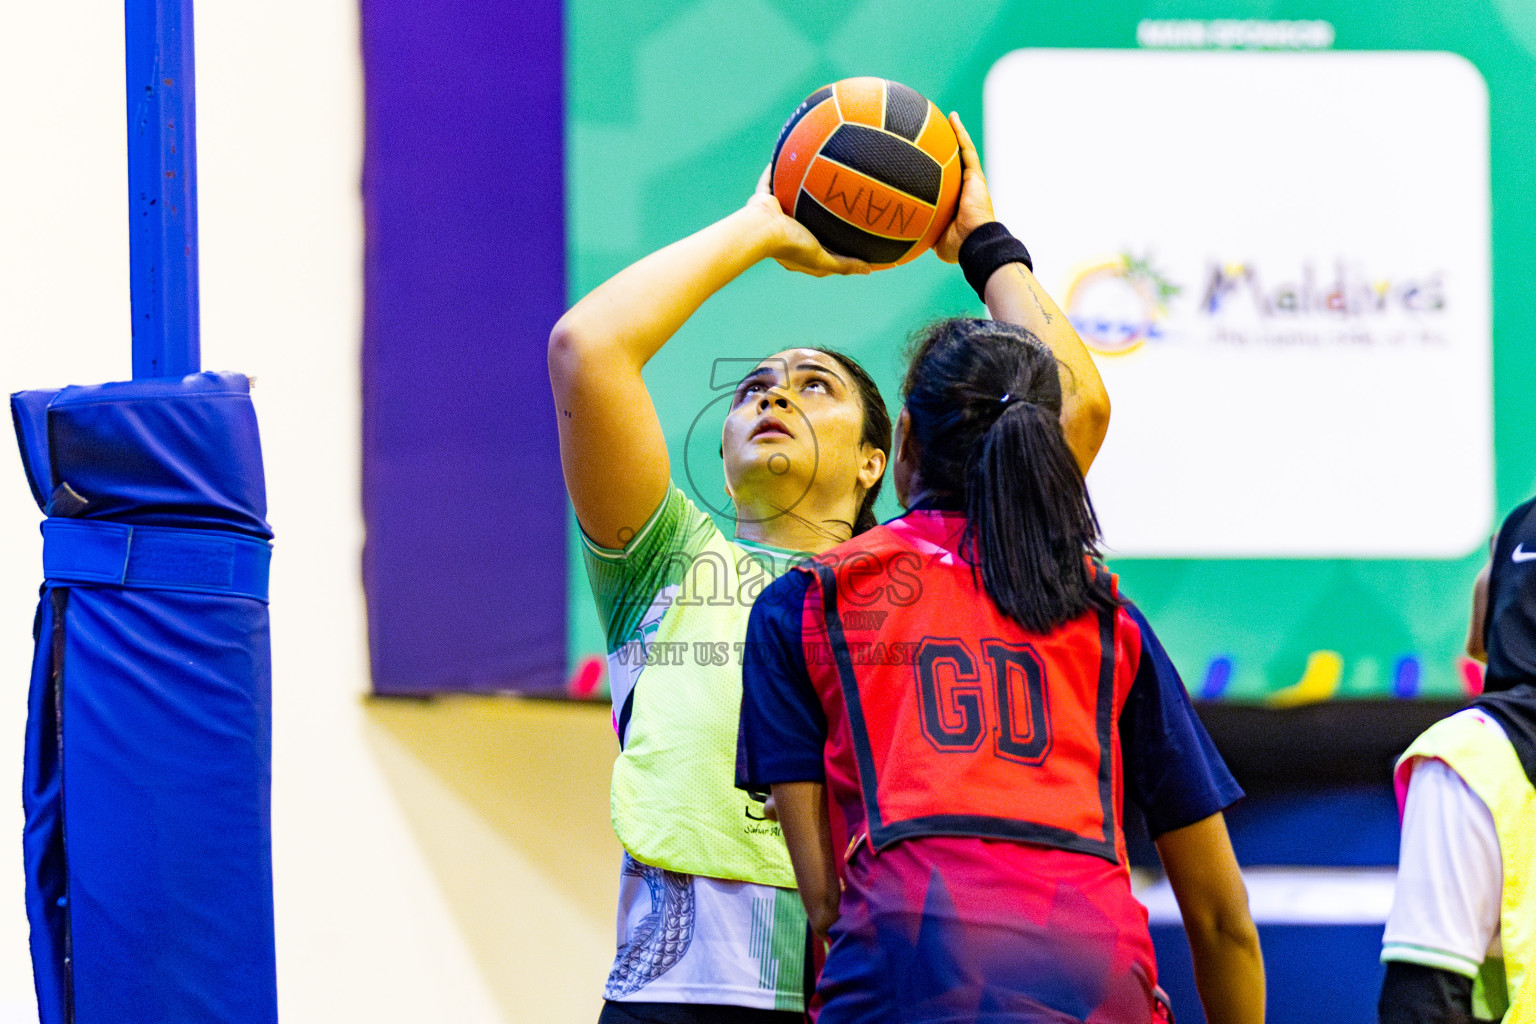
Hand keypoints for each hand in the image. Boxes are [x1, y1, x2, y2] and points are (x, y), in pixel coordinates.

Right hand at [745, 165, 871, 277]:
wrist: (762, 229)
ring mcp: (773, 214)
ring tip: (814, 179)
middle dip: (817, 216)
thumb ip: (844, 264)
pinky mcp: (764, 199)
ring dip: (798, 191)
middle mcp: (784, 231)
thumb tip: (869, 270)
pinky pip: (770, 180)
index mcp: (794, 249)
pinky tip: (788, 156)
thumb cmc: (791, 245)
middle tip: (835, 206)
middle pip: (805, 222)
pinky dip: (775, 171)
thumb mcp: (821, 259)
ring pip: (788, 200)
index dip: (832, 245)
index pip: (817, 248)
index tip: (849, 237)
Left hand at [933, 112, 996, 263]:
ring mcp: (970, 181)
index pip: (941, 181)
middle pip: (950, 163)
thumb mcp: (931, 237)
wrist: (972, 243)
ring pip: (959, 151)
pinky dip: (960, 132)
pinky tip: (952, 117)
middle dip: (941, 149)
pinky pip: (966, 149)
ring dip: (953, 133)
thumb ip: (921, 229)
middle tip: (928, 134)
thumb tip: (902, 232)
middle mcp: (962, 188)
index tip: (918, 160)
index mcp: (952, 201)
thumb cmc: (954, 245)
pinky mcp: (976, 175)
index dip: (932, 170)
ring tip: (943, 116)